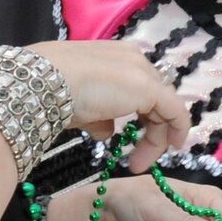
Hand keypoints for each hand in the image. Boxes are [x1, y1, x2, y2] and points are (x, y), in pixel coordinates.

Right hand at [29, 40, 188, 171]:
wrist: (44, 84)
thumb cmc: (52, 93)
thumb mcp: (79, 108)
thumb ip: (99, 118)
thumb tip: (106, 132)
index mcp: (114, 56)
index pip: (138, 87)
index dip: (141, 115)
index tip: (134, 141)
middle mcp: (132, 58)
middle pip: (154, 97)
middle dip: (149, 129)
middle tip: (136, 159)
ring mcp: (141, 71)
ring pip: (163, 105)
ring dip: (156, 137)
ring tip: (140, 164)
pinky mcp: (149, 88)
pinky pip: (173, 110)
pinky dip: (177, 129)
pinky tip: (174, 147)